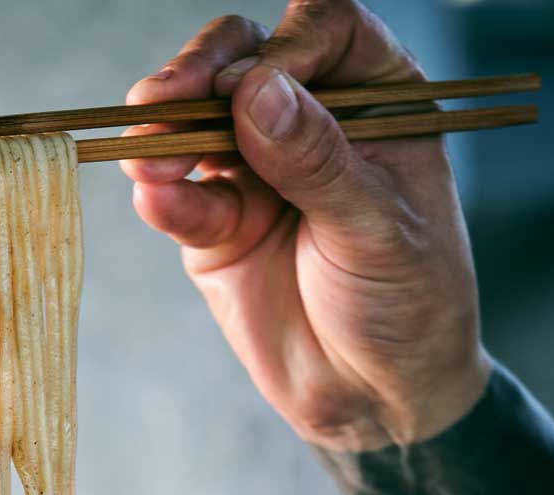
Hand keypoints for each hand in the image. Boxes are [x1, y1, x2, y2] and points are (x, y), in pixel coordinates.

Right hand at [122, 2, 490, 451]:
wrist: (375, 399)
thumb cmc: (408, 305)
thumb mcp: (376, 230)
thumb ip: (316, 162)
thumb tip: (254, 92)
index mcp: (374, 100)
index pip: (320, 31)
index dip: (281, 49)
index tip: (252, 93)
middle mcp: (311, 122)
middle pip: (243, 59)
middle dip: (199, 75)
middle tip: (162, 104)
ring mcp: (257, 171)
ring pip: (198, 121)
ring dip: (165, 132)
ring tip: (145, 156)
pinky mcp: (218, 226)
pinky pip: (181, 197)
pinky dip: (164, 196)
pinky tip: (155, 198)